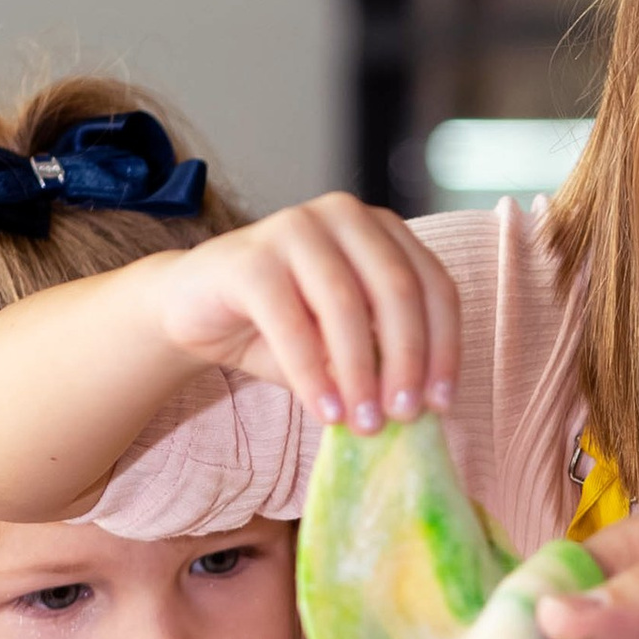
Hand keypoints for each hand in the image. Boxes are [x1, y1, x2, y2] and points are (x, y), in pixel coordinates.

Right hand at [151, 197, 461, 433]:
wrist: (194, 311)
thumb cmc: (280, 327)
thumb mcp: (343, 345)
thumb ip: (380, 358)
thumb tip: (419, 403)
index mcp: (381, 229)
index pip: (433, 285)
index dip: (444, 347)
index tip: (442, 403)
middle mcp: (344, 215)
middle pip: (397, 291)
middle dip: (407, 362)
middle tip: (403, 417)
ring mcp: (295, 227)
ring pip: (346, 304)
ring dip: (360, 373)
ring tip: (363, 423)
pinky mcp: (250, 257)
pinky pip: (291, 322)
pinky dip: (312, 374)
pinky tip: (325, 411)